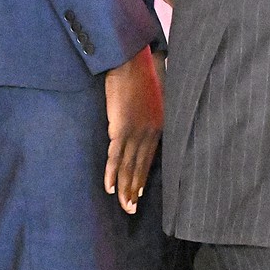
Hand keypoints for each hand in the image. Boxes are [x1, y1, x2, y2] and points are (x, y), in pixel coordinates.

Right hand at [103, 44, 163, 213]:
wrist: (132, 60)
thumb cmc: (142, 73)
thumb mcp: (154, 95)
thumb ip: (151, 109)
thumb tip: (144, 117)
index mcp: (159, 124)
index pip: (149, 158)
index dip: (142, 176)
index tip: (139, 193)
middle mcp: (151, 131)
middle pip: (141, 167)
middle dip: (135, 189)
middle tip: (131, 210)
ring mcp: (137, 131)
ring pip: (130, 166)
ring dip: (125, 188)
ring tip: (124, 206)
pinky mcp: (122, 128)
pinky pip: (116, 156)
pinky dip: (112, 173)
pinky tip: (109, 188)